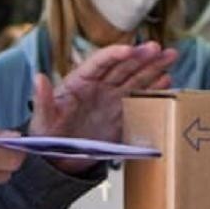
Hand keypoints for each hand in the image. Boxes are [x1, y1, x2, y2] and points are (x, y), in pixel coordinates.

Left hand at [28, 41, 176, 170]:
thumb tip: (38, 78)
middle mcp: (98, 86)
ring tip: (171, 56)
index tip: (130, 49)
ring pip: (135, 79)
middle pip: (123, 66)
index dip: (114, 55)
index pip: (99, 63)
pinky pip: (140, 100)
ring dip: (153, 67)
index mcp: (79, 82)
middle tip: (159, 48)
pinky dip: (153, 91)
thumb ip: (43, 99)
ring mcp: (111, 100)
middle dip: (142, 56)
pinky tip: (167, 81)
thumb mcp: (42, 119)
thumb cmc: (46, 136)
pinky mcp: (121, 115)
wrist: (57, 160)